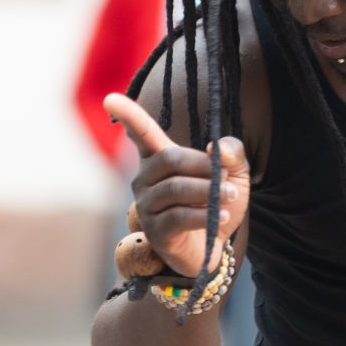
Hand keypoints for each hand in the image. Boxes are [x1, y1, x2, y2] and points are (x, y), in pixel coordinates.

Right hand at [104, 92, 249, 276]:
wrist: (215, 246)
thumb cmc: (217, 203)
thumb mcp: (234, 173)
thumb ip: (231, 152)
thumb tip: (216, 148)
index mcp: (159, 158)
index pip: (142, 132)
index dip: (128, 115)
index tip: (111, 98)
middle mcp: (145, 179)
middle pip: (169, 159)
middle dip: (202, 166)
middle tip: (226, 177)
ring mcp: (146, 206)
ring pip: (174, 189)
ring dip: (207, 191)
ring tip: (230, 196)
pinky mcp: (155, 231)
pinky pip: (178, 217)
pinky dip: (203, 215)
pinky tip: (221, 217)